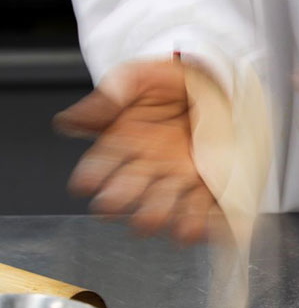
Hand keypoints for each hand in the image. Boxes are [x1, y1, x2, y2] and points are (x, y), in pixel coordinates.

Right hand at [54, 60, 218, 244]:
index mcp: (125, 143)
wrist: (221, 79)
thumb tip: (67, 122)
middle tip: (114, 205)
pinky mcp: (216, 183)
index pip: (101, 165)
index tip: (84, 184)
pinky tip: (198, 229)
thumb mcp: (139, 78)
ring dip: (160, 216)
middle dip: (122, 200)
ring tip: (154, 222)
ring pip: (168, 205)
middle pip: (132, 191)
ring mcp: (184, 177)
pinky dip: (204, 222)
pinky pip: (209, 208)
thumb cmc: (174, 80)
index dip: (91, 175)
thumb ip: (108, 99)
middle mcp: (151, 166)